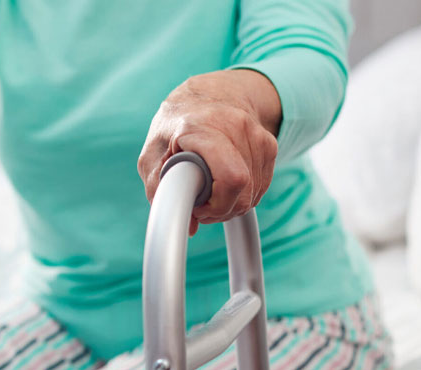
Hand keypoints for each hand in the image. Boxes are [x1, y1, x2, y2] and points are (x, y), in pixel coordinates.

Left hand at [137, 69, 280, 235]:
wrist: (207, 94)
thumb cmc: (174, 126)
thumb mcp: (151, 155)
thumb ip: (159, 190)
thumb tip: (190, 225)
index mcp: (202, 127)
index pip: (231, 179)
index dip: (213, 206)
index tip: (195, 206)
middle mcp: (236, 126)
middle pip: (243, 192)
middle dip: (220, 210)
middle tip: (200, 205)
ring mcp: (257, 135)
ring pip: (253, 194)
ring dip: (230, 205)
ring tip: (209, 193)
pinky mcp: (270, 145)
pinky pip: (261, 188)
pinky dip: (243, 196)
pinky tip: (224, 185)